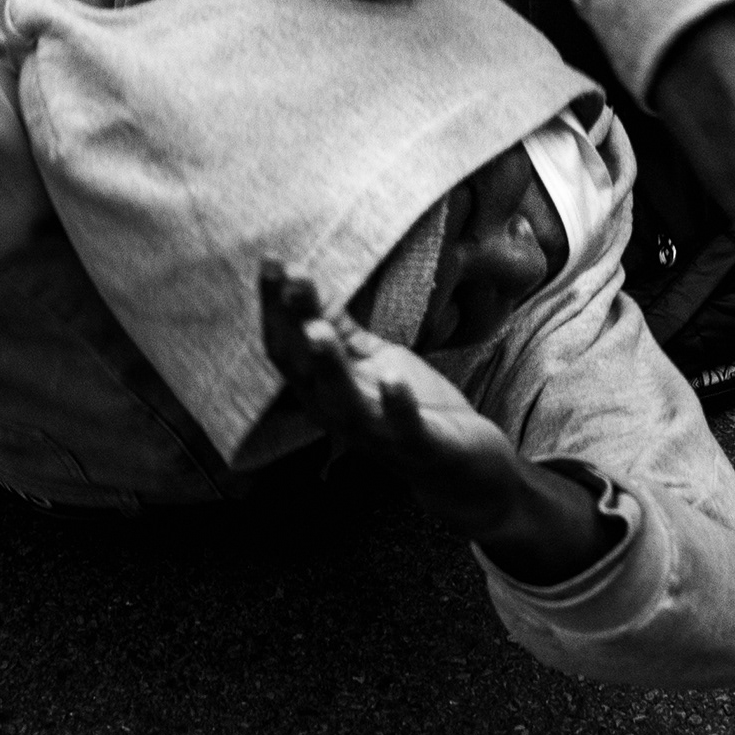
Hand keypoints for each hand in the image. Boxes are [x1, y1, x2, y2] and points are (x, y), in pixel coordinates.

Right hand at [258, 263, 619, 581]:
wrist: (462, 473)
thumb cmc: (412, 411)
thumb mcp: (373, 361)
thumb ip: (339, 328)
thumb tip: (300, 278)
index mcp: (325, 393)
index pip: (286, 349)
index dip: (275, 307)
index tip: (272, 261)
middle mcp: (340, 416)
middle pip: (305, 372)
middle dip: (294, 324)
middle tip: (289, 279)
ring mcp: (379, 435)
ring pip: (344, 403)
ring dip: (329, 366)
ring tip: (317, 330)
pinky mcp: (419, 446)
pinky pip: (403, 428)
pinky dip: (396, 403)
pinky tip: (393, 377)